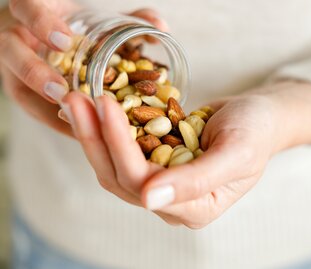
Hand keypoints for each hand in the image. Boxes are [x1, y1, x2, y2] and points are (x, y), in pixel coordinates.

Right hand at [0, 0, 167, 136]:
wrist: (37, 37)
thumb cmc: (69, 27)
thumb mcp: (91, 19)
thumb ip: (125, 20)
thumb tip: (161, 28)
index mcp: (31, 13)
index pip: (26, 9)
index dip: (41, 23)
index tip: (65, 40)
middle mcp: (16, 41)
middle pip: (12, 53)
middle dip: (34, 71)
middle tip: (61, 90)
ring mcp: (14, 70)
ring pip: (18, 88)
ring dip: (49, 110)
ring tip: (72, 120)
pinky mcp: (22, 94)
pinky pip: (35, 111)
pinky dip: (59, 123)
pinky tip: (82, 133)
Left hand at [62, 80, 310, 227]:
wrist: (259, 117)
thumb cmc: (256, 133)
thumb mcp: (237, 153)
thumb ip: (198, 180)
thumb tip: (149, 200)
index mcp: (194, 208)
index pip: (142, 183)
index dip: (119, 145)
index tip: (105, 104)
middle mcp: (172, 202)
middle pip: (118, 176)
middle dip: (95, 137)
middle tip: (76, 98)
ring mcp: (161, 183)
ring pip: (113, 164)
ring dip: (93, 133)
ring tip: (77, 99)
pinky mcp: (154, 163)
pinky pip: (121, 151)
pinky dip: (104, 130)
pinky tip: (91, 109)